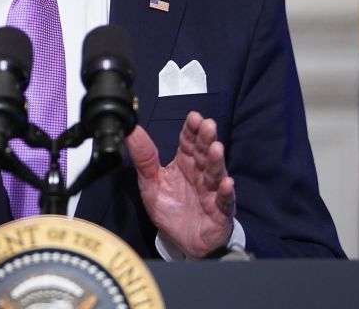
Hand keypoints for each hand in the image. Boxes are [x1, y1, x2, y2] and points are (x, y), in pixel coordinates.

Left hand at [126, 112, 235, 257]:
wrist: (182, 242)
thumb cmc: (170, 210)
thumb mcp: (150, 184)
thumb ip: (143, 158)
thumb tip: (131, 130)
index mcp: (185, 163)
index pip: (189, 141)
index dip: (191, 129)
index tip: (193, 117)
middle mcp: (201, 173)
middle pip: (204, 152)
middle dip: (206, 139)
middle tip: (207, 125)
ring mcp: (213, 191)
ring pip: (216, 173)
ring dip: (216, 161)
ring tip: (216, 148)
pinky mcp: (221, 211)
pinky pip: (225, 201)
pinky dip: (226, 193)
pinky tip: (227, 184)